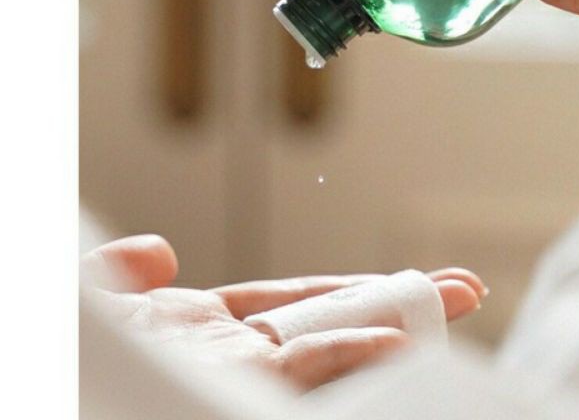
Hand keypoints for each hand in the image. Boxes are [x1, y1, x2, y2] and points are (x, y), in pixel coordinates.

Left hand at [81, 234, 485, 390]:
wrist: (44, 382)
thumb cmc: (63, 355)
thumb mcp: (82, 305)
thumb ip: (115, 274)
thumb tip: (162, 251)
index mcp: (200, 335)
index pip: (294, 308)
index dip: (351, 291)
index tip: (405, 283)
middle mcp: (228, 363)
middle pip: (330, 327)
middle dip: (399, 306)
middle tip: (464, 288)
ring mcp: (231, 382)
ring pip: (327, 357)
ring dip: (392, 335)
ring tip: (451, 307)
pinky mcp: (225, 396)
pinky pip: (295, 381)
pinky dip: (346, 363)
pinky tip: (389, 347)